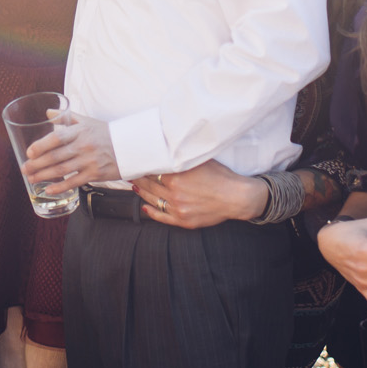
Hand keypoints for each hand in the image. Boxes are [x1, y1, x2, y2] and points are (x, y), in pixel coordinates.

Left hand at [21, 112, 119, 192]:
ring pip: (62, 170)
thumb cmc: (105, 133)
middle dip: (37, 164)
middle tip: (24, 168)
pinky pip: (74, 182)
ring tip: (31, 178)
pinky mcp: (95, 174)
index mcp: (79, 131)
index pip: (56, 138)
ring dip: (44, 176)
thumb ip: (66, 116)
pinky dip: (60, 187)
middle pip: (55, 156)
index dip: (41, 145)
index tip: (29, 152)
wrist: (130, 146)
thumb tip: (48, 113)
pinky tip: (48, 190)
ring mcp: (89, 161)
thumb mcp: (86, 121)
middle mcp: (83, 146)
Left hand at [133, 160, 267, 229]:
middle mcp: (174, 193)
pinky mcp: (183, 221)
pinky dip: (152, 212)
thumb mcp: (201, 160)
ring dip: (142, 193)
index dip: (142, 166)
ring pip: (153, 200)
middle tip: (129, 172)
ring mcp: (178, 209)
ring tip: (134, 186)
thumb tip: (170, 146)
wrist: (237, 198)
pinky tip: (144, 207)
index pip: (152, 170)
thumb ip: (183, 156)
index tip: (135, 161)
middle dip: (138, 178)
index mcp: (176, 177)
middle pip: (150, 185)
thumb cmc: (221, 176)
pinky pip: (162, 217)